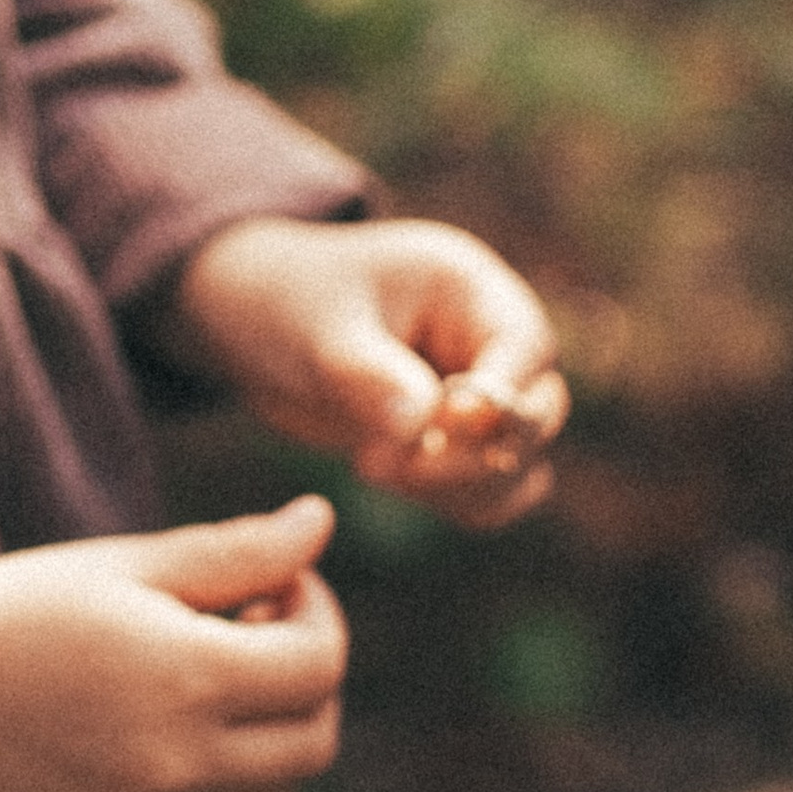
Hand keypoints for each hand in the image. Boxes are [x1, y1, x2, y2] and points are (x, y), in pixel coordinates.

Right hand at [0, 498, 346, 791]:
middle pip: (316, 738)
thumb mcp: (132, 565)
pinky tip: (186, 741)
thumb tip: (321, 520)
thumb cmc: (28, 605)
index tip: (277, 582)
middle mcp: (177, 762)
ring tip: (214, 679)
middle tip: (256, 629)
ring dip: (275, 735)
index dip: (317, 610)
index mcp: (186, 676)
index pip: (321, 662)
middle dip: (309, 677)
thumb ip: (239, 550)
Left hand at [170, 217, 566, 527]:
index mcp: (469, 288)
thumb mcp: (319, 329)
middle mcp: (490, 341)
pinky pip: (491, 491)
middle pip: (540, 412)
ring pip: (522, 463)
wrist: (251, 318)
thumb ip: (369, 377)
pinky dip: (456, 503)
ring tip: (372, 467)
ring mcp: (481, 396)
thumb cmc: (289, 301)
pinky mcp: (458, 444)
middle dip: (473, 454)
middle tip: (383, 464)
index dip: (496, 398)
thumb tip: (424, 425)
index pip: (524, 347)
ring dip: (462, 487)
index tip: (439, 425)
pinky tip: (391, 482)